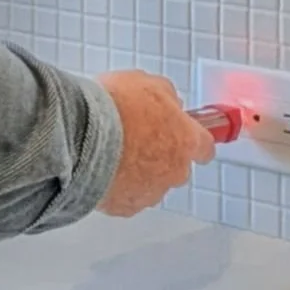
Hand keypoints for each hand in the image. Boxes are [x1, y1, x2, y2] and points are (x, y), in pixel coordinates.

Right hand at [94, 71, 216, 217]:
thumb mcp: (147, 83)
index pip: (205, 147)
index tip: (184, 134)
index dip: (193, 139)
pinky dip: (116, 184)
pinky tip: (100, 166)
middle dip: (160, 154)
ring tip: (112, 150)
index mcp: (185, 140)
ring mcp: (150, 192)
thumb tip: (171, 102)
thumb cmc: (116, 108)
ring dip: (137, 170)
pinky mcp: (125, 207)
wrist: (84, 135)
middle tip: (135, 136)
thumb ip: (166, 95)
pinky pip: (125, 197)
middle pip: (176, 167)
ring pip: (150, 183)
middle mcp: (174, 171)